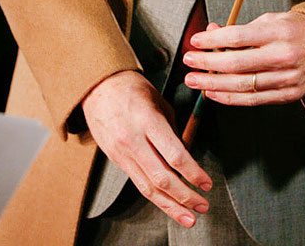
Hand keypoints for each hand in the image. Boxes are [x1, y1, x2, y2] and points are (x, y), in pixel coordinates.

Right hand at [82, 70, 211, 227]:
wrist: (98, 87)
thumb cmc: (131, 88)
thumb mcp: (158, 101)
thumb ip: (172, 129)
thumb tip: (185, 154)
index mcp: (148, 121)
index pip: (175, 155)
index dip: (193, 173)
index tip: (206, 183)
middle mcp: (133, 140)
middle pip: (162, 178)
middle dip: (185, 196)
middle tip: (202, 206)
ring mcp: (122, 153)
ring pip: (148, 188)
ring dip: (170, 206)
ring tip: (188, 217)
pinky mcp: (116, 160)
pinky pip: (138, 183)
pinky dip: (155, 196)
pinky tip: (168, 203)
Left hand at [182, 11, 304, 105]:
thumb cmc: (298, 31)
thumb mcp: (272, 19)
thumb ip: (242, 28)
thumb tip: (212, 32)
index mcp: (279, 32)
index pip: (239, 37)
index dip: (213, 40)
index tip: (196, 41)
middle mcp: (283, 56)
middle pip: (237, 63)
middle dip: (208, 64)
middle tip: (189, 62)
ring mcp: (286, 79)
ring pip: (243, 85)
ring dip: (213, 84)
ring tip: (194, 81)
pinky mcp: (288, 95)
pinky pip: (253, 100)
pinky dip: (230, 99)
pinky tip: (213, 94)